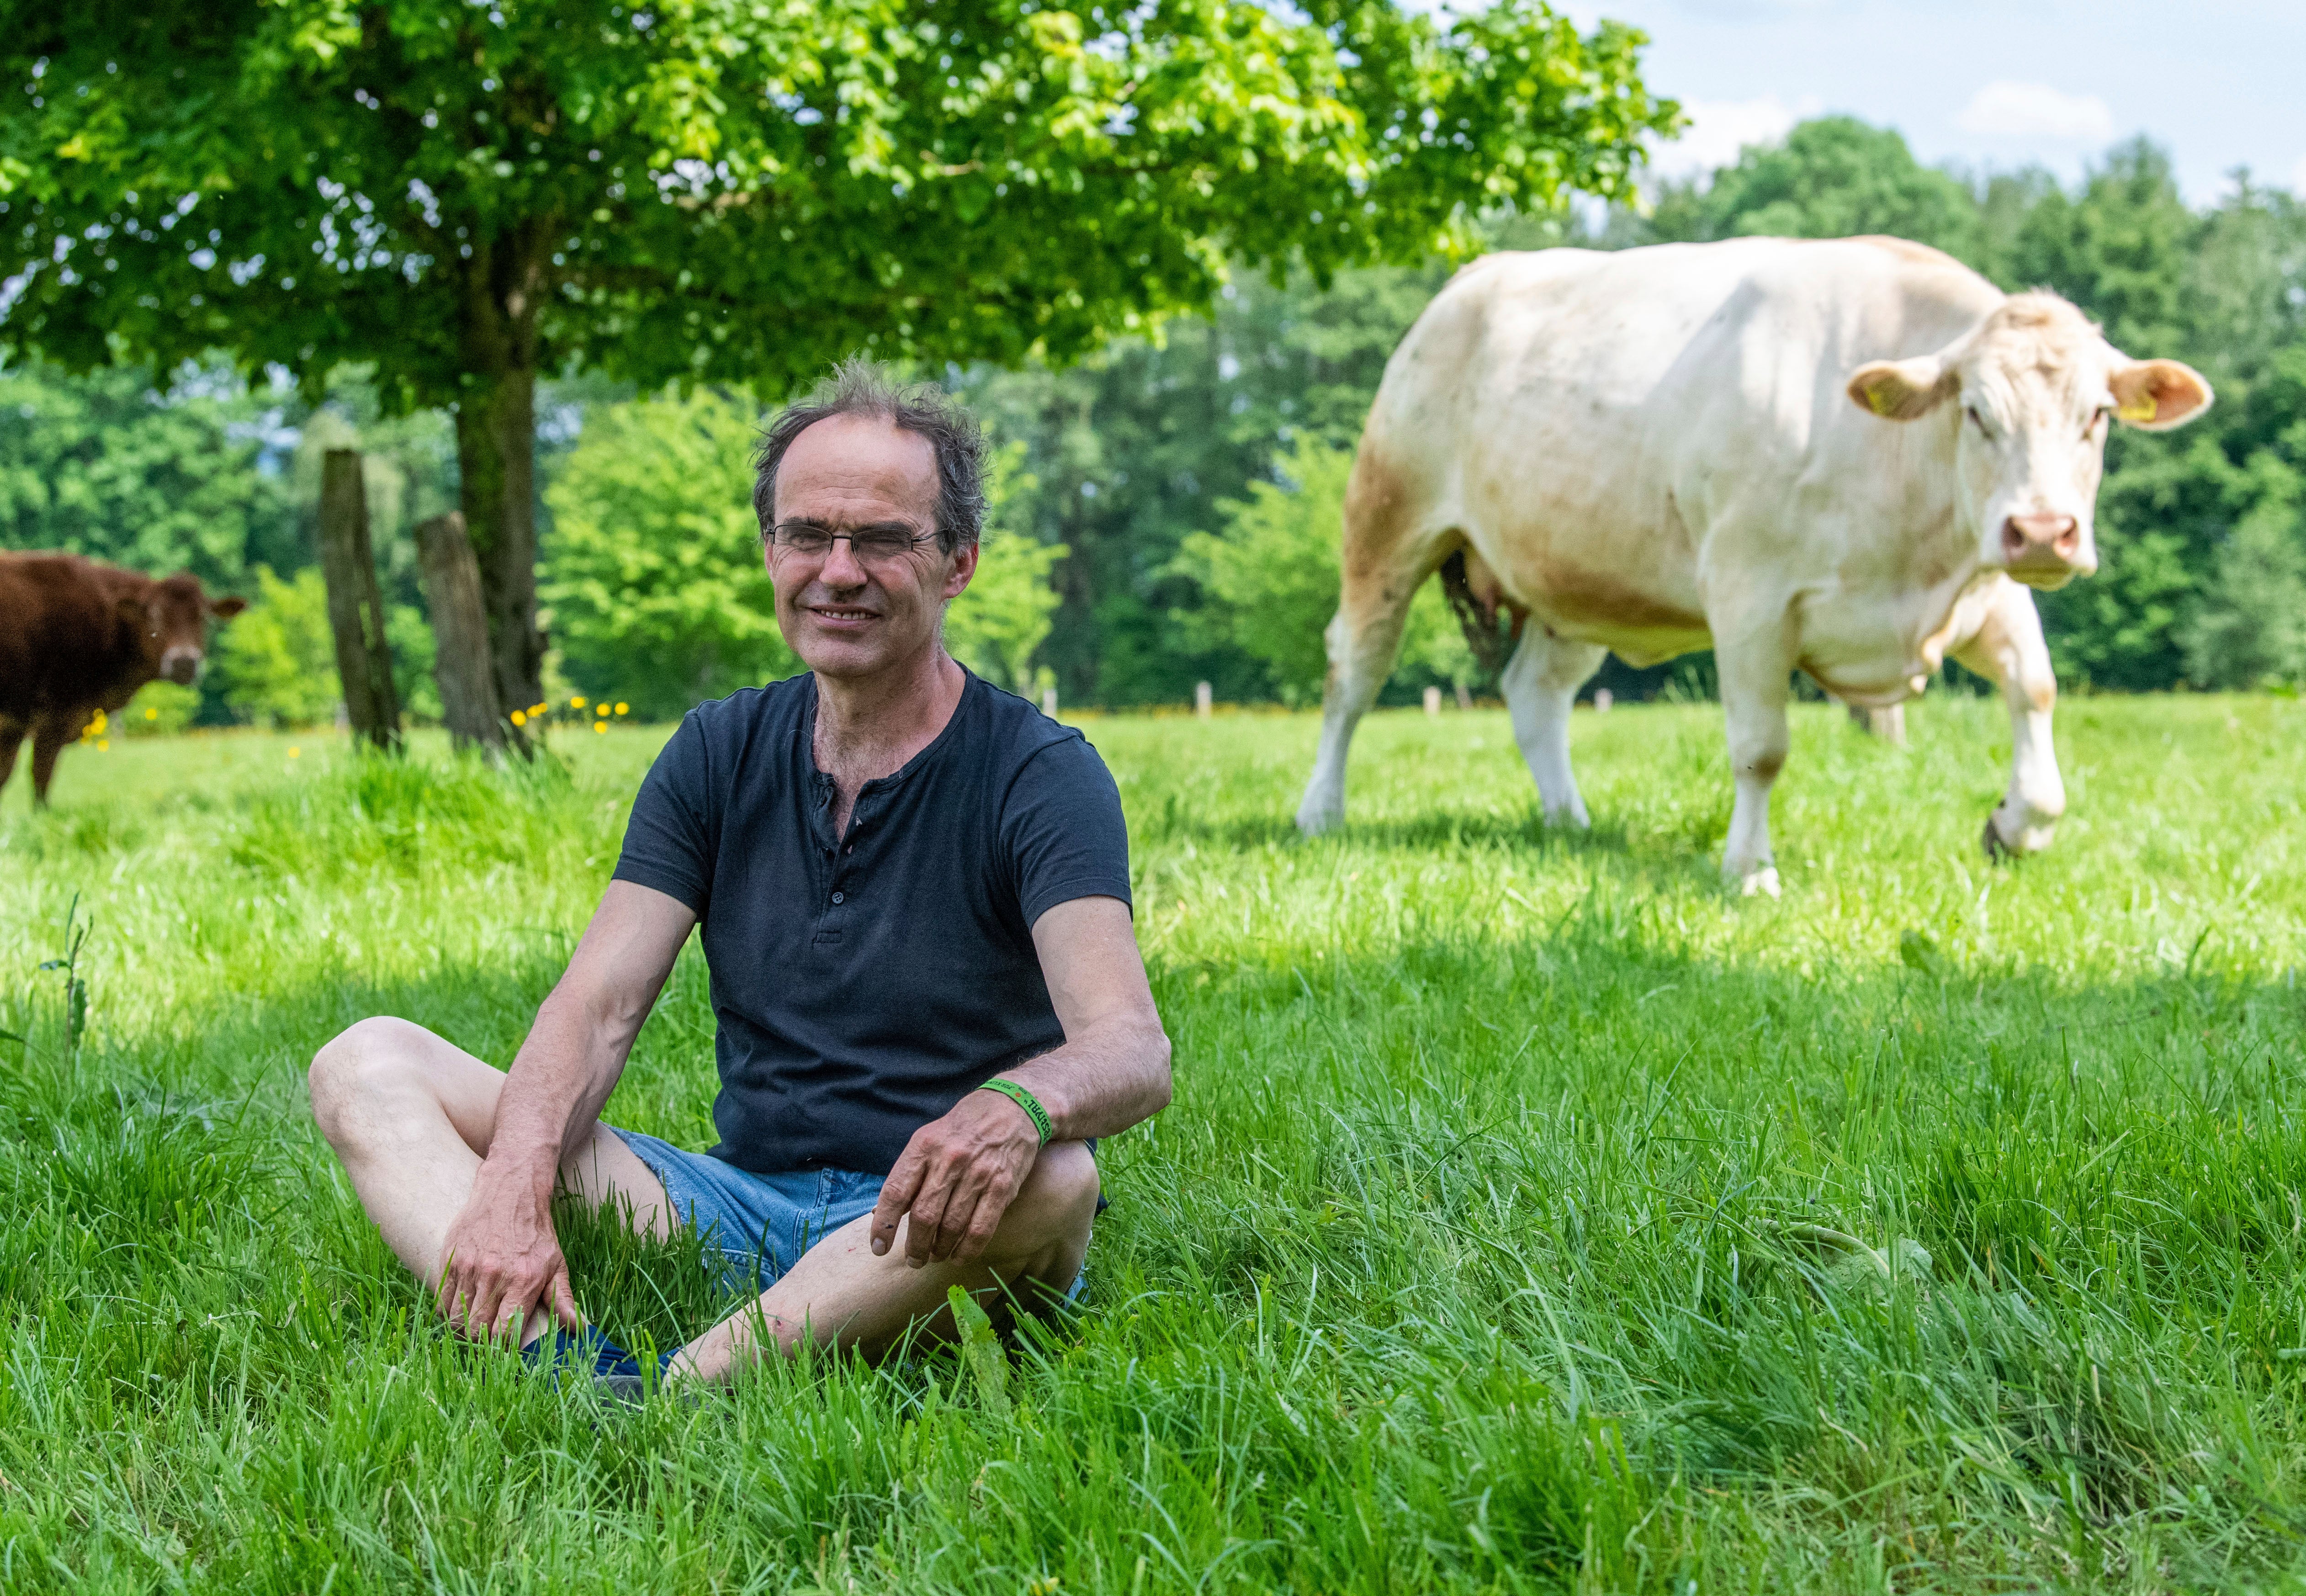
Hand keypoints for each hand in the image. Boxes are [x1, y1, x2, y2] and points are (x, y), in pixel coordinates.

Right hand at [434, 1165, 581, 1341]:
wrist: (510, 1194)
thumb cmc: (536, 1234)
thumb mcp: (556, 1264)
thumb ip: (562, 1299)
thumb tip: (578, 1328)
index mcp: (524, 1281)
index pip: (504, 1333)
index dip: (502, 1349)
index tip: (504, 1349)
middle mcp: (495, 1276)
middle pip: (476, 1330)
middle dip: (481, 1343)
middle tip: (486, 1340)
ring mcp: (469, 1268)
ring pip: (456, 1318)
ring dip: (463, 1329)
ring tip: (472, 1326)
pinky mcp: (451, 1260)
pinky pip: (440, 1301)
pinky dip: (446, 1312)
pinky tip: (458, 1310)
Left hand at [870, 1090, 1041, 1266]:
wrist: (1012, 1108)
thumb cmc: (963, 1128)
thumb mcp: (928, 1138)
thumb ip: (910, 1174)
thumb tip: (885, 1213)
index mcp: (924, 1146)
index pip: (896, 1192)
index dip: (884, 1225)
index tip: (878, 1247)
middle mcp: (950, 1159)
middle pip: (924, 1215)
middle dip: (915, 1246)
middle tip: (914, 1259)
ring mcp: (978, 1173)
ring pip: (952, 1226)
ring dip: (939, 1249)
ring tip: (935, 1256)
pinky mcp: (1002, 1186)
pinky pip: (981, 1228)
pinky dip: (967, 1249)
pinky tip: (959, 1256)